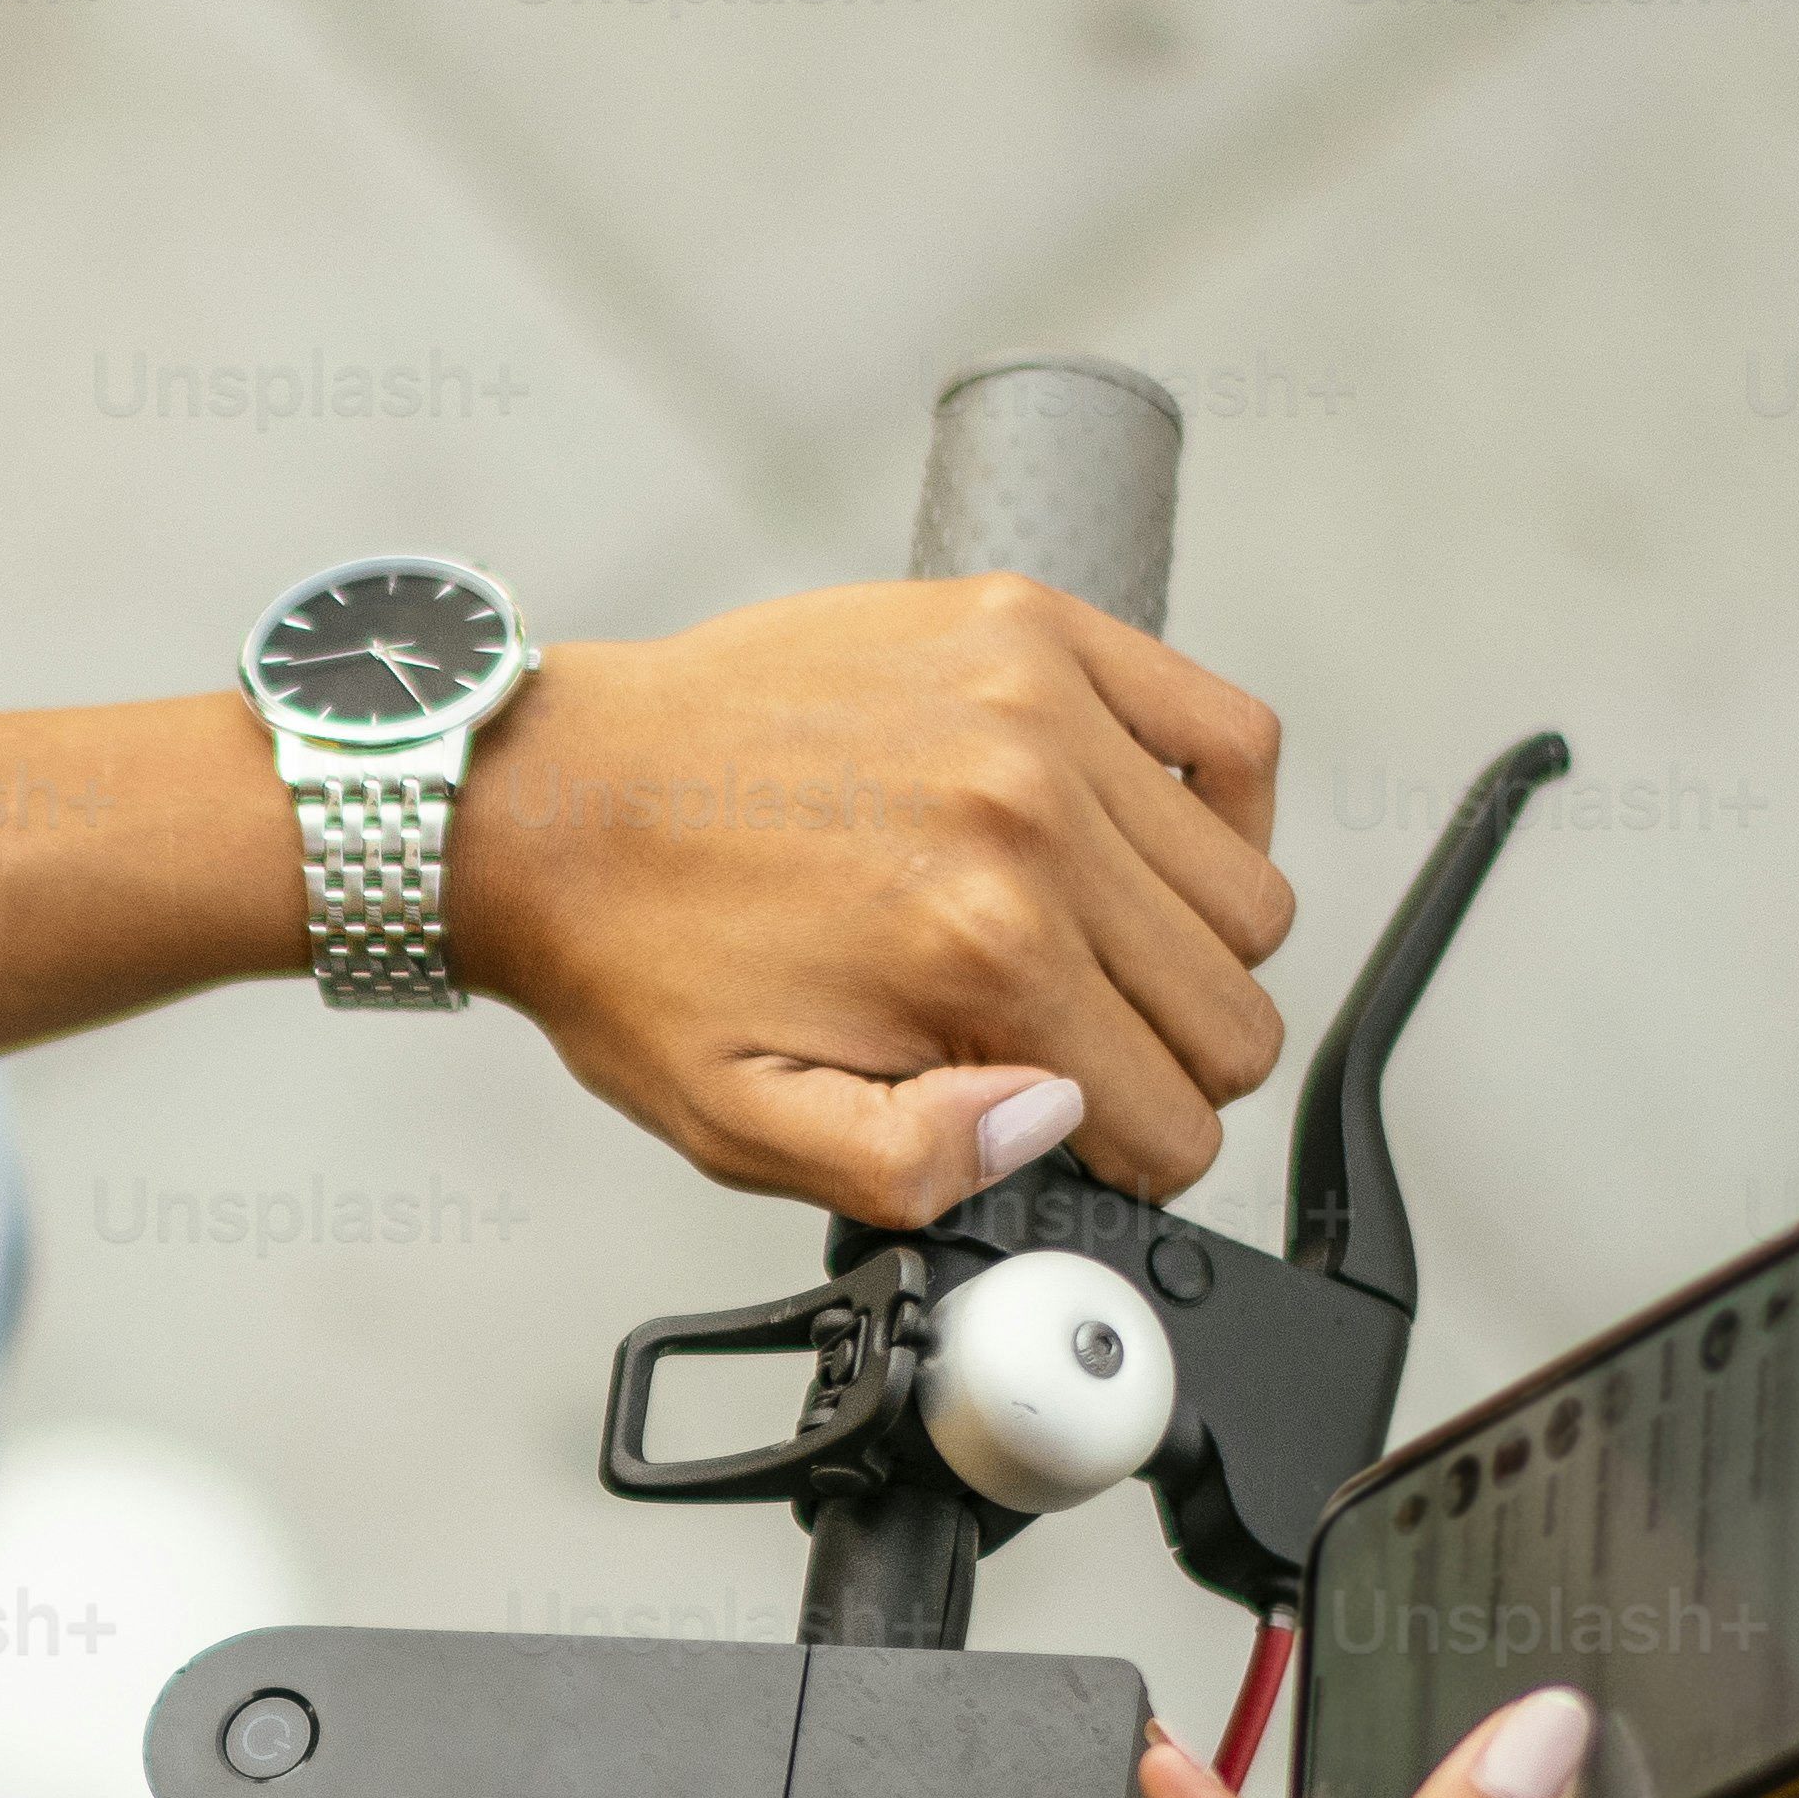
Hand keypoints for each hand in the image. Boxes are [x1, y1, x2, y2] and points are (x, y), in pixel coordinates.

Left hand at [440, 572, 1298, 1218]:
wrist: (552, 799)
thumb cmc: (639, 956)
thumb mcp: (743, 1124)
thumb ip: (913, 1167)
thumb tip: (1059, 1123)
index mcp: (977, 952)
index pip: (1178, 1118)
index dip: (1131, 1158)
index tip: (1069, 1133)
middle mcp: (1031, 819)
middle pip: (1232, 1008)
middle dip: (1166, 1065)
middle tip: (1068, 1052)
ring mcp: (1040, 710)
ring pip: (1246, 893)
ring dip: (1187, 951)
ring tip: (1084, 954)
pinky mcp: (1032, 630)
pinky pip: (1229, 734)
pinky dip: (1220, 809)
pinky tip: (1137, 849)